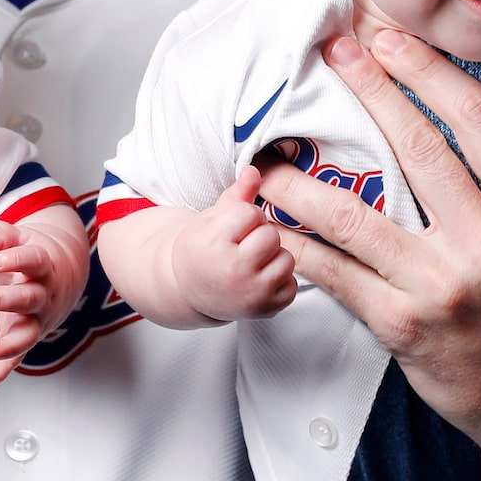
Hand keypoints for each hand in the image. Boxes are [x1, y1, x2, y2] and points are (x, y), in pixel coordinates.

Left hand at [0, 219, 62, 390]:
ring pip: (26, 336)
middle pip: (27, 300)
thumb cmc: (33, 255)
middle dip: (1, 300)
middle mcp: (44, 297)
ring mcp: (37, 321)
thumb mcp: (19, 238)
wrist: (65, 277)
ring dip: (7, 345)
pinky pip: (15, 361)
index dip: (15, 260)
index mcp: (44, 267)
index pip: (33, 261)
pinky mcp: (25, 338)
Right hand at [175, 167, 298, 322]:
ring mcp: (252, 294)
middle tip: (240, 247)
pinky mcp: (267, 310)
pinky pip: (292, 284)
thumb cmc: (200, 251)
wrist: (188, 291)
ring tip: (250, 264)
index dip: (242, 218)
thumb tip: (256, 170)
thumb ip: (237, 194)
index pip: (251, 214)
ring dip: (272, 258)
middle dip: (259, 236)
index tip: (228, 231)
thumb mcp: (210, 218)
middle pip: (271, 235)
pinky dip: (279, 281)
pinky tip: (257, 280)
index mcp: (214, 245)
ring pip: (286, 259)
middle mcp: (234, 272)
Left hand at [259, 30, 480, 463]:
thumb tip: (477, 128)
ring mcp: (443, 286)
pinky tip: (272, 227)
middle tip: (330, 55)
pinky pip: (339, 276)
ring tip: (269, 159)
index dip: (432, 76)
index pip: (479, 124)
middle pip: (419, 150)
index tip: (392, 41)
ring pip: (359, 216)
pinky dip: (300, 248)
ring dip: (306, 182)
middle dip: (370, 94)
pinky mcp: (404, 326)